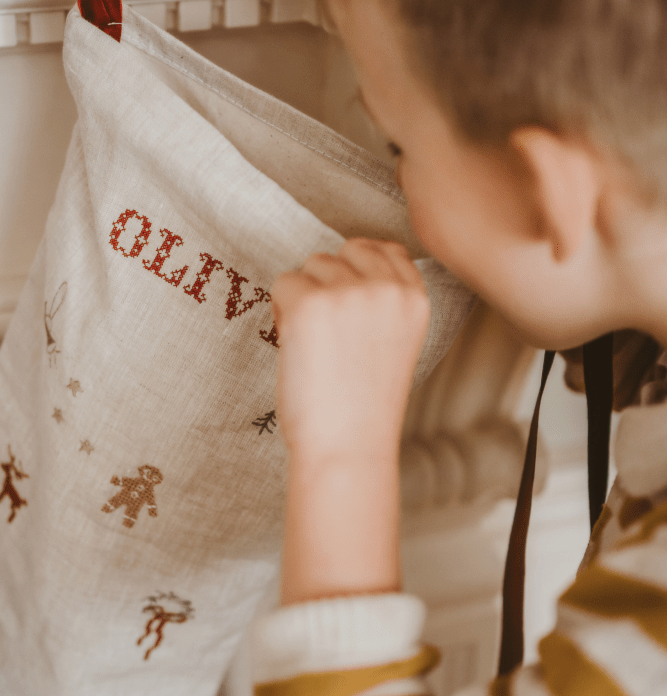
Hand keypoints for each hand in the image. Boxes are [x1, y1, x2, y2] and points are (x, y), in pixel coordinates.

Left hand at [270, 238, 430, 460]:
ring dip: (302, 297)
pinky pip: (282, 284)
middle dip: (326, 281)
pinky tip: (296, 347)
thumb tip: (346, 267)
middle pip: (343, 252)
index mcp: (415, 298)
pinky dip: (280, 313)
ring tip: (313, 344)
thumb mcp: (396, 344)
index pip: (386, 249)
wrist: (347, 446)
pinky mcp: (310, 303)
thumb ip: (383, 303)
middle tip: (325, 330)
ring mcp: (348, 293)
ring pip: (311, 266)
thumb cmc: (363, 407)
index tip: (346, 299)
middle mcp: (386, 288)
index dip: (357, 268)